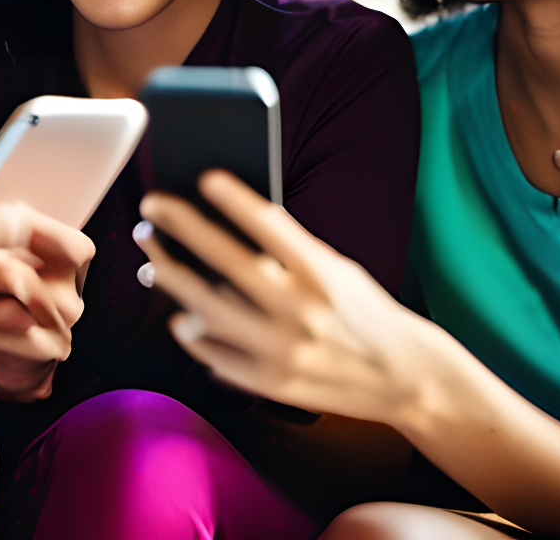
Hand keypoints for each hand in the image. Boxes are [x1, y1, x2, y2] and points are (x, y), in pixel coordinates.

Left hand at [134, 170, 434, 425]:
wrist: (406, 377)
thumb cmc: (365, 313)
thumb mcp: (339, 270)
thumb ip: (292, 250)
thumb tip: (239, 218)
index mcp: (322, 274)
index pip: (269, 225)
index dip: (233, 198)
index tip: (204, 176)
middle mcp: (301, 311)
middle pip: (226, 261)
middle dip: (182, 229)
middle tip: (152, 206)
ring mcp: (283, 350)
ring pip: (208, 311)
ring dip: (173, 281)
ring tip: (153, 262)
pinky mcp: (272, 383)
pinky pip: (216, 356)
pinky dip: (194, 335)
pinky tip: (181, 318)